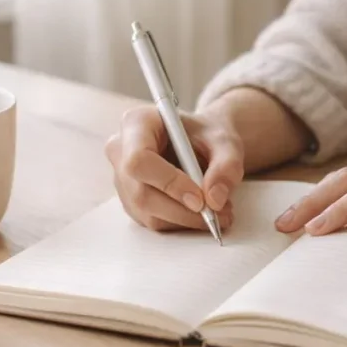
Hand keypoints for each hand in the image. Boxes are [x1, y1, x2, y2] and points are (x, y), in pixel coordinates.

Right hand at [106, 106, 244, 231]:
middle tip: (217, 214)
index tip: (200, 199)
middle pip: (141, 193)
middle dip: (182, 210)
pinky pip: (152, 221)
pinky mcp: (130, 201)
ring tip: (219, 212)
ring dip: (185, 220)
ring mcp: (122, 179)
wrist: (202, 142)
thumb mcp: (226, 142)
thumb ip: (226, 165)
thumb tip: (215, 199)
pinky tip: (202, 213)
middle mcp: (120, 151)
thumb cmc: (208, 135)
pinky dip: (181, 223)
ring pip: (147, 212)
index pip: (140, 159)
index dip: (168, 182)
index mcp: (137, 123)